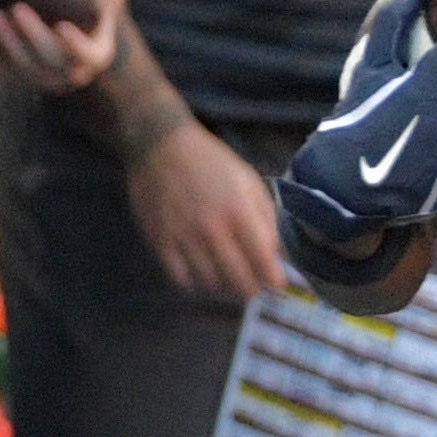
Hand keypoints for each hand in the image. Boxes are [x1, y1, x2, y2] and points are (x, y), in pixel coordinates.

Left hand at [0, 0, 124, 93]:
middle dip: (32, 35)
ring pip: (22, 66)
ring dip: (6, 43)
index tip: (62, 26)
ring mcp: (43, 78)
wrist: (74, 44)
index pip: (86, 54)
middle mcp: (70, 73)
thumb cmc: (92, 11)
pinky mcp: (19, 78)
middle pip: (50, 58)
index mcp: (96, 54)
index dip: (74, 44)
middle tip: (16, 8)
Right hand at [131, 124, 285, 301]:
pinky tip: (201, 274)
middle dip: (251, 290)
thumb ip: (265, 220)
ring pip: (210, 284)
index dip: (273, 281)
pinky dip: (195, 283)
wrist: (161, 146)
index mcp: (239, 212)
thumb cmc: (212, 163)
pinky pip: (181, 279)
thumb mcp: (250, 182)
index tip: (277, 285)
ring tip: (228, 279)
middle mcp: (212, 229)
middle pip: (238, 280)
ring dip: (224, 287)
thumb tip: (274, 256)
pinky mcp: (160, 242)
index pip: (263, 262)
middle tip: (253, 288)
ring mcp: (184, 238)